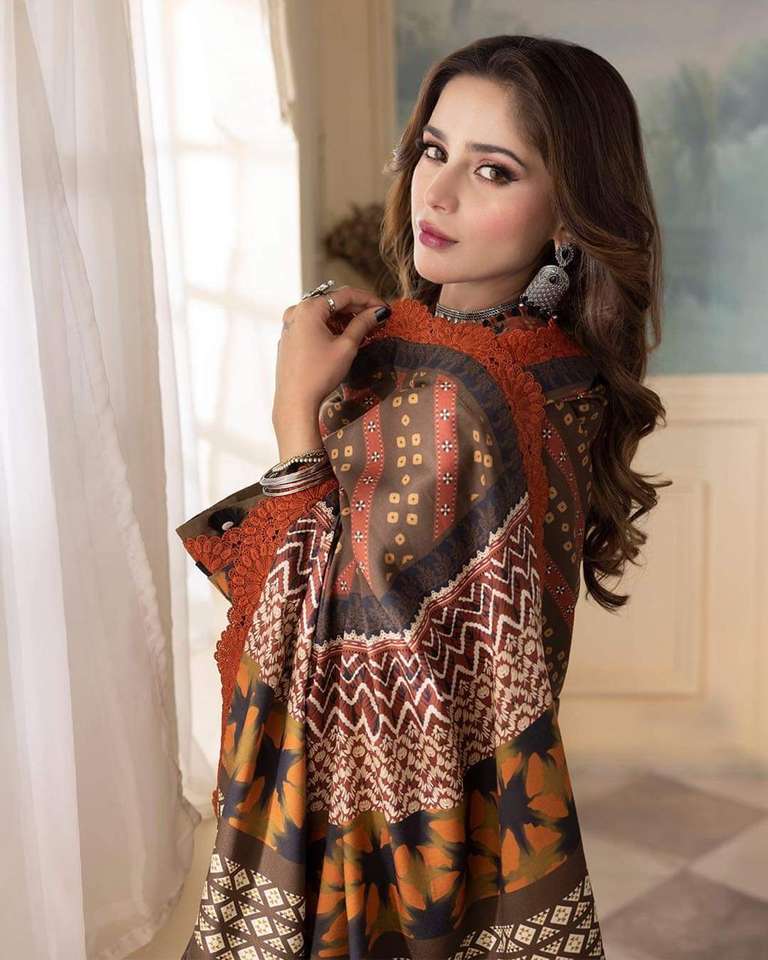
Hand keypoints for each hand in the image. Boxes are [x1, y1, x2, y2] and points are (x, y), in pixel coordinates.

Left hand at [272, 285, 389, 420]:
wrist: (295, 401)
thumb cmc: (319, 375)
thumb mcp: (346, 347)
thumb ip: (362, 324)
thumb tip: (378, 312)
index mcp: (309, 308)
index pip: (345, 294)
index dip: (369, 299)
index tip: (384, 308)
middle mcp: (296, 312)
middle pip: (332, 302)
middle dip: (356, 308)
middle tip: (377, 317)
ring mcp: (289, 325)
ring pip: (322, 313)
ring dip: (343, 318)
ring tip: (363, 326)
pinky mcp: (289, 339)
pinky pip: (312, 325)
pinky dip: (329, 327)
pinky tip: (343, 336)